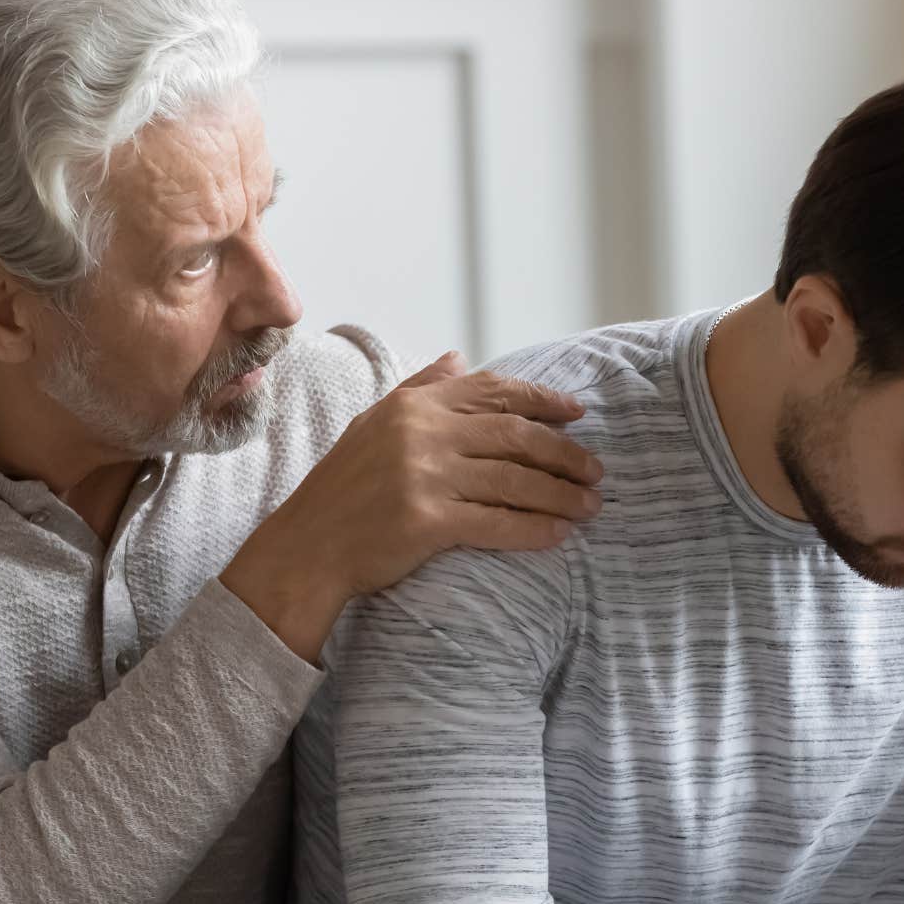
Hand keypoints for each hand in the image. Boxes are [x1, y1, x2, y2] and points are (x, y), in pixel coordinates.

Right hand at [222, 351, 601, 661]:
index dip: (544, 401)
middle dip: (565, 453)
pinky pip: (497, 523)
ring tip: (589, 506)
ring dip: (561, 495)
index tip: (579, 414)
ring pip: (515, 480)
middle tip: (596, 471)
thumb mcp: (374, 423)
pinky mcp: (426, 521)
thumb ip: (420, 388)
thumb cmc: (344, 487)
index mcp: (416, 406)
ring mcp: (425, 476)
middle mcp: (423, 433)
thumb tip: (458, 357)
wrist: (307, 546)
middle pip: (517, 436)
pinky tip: (558, 536)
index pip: (496, 392)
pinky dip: (534, 530)